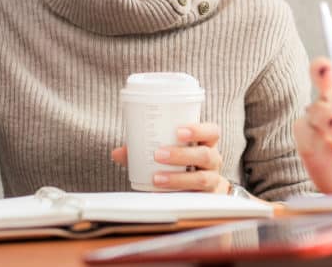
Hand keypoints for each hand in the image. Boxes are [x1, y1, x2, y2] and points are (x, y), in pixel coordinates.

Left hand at [111, 122, 229, 193]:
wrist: (201, 190)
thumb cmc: (183, 164)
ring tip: (156, 178)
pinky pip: (195, 199)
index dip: (199, 130)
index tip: (179, 131)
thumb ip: (144, 150)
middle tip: (159, 155)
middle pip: (206, 155)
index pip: (212, 132)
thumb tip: (117, 153)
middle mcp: (213, 161)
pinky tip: (160, 196)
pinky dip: (176, 197)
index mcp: (207, 144)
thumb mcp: (170, 152)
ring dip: (178, 178)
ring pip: (202, 179)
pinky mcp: (206, 199)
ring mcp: (212, 181)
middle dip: (182, 155)